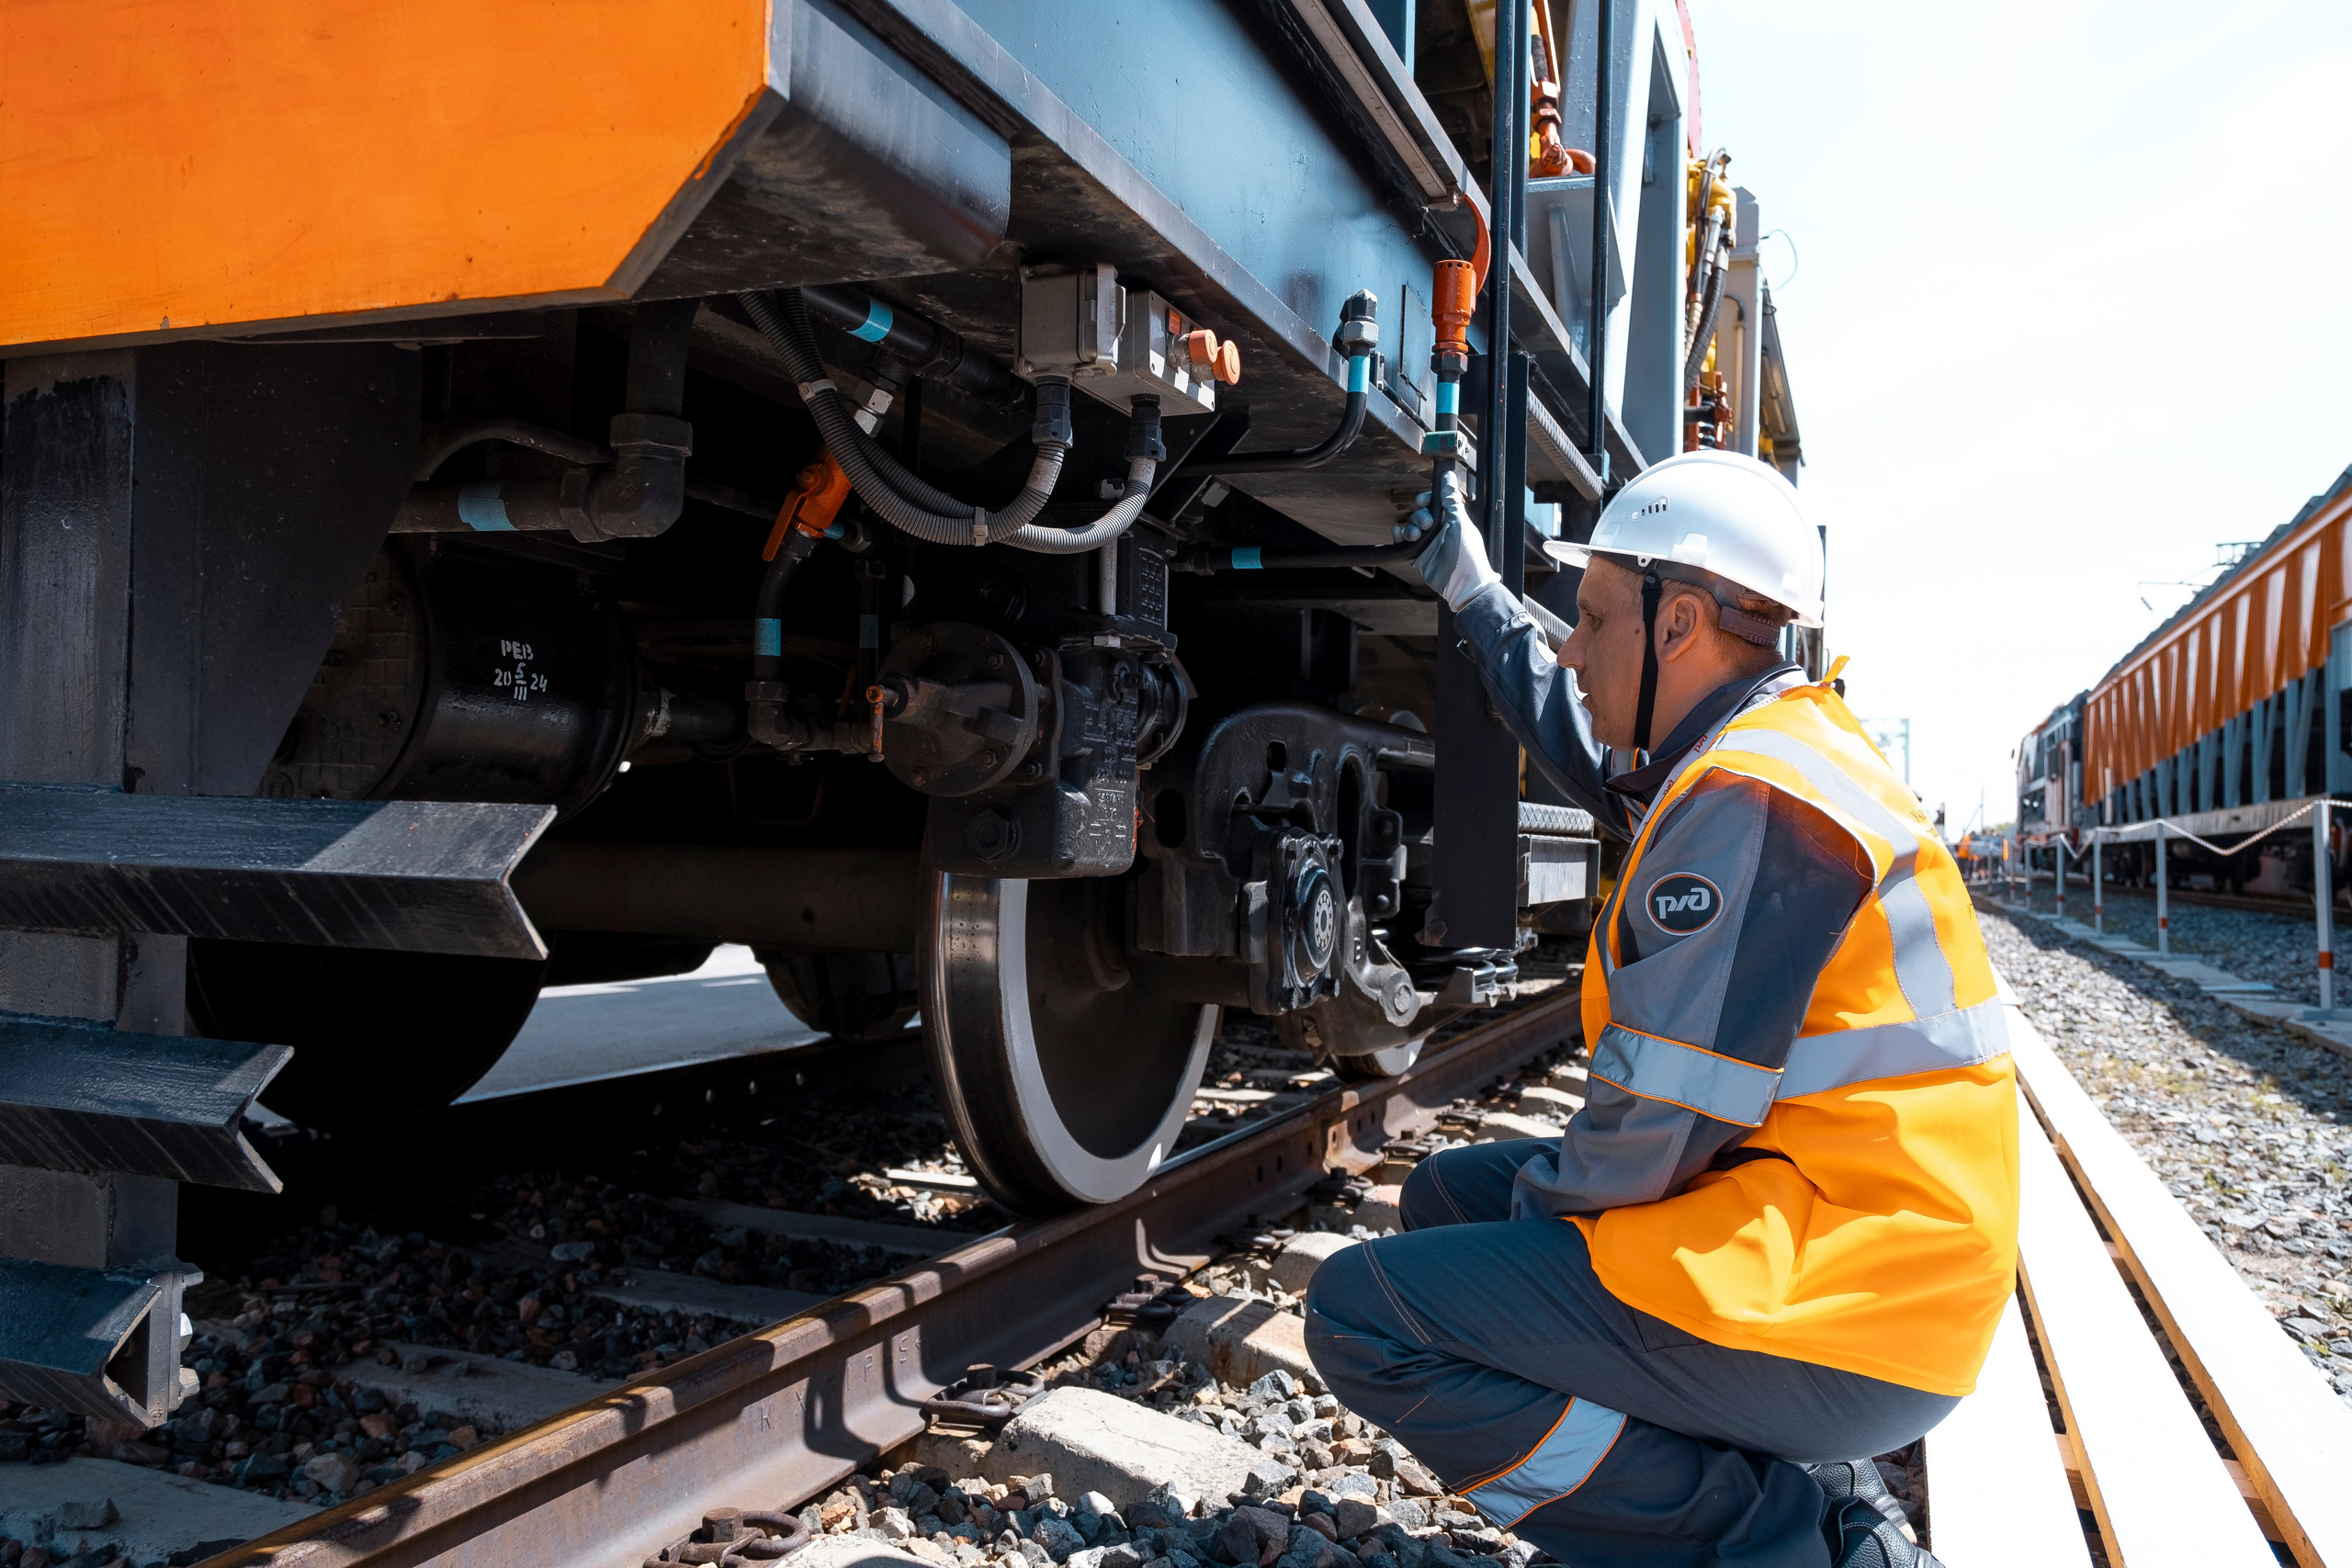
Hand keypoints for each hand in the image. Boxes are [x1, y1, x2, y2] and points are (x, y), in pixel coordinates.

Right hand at [1411, 473, 1500, 610]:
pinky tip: (1398, 534)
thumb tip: (1448, 477)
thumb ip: (1451, 500)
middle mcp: (1440, 530)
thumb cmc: (1467, 554)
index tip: (1423, 500)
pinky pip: (1404, 543)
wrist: (1463, 584)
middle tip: (1426, 525)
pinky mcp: (1419, 556)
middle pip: (1421, 514)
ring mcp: (1429, 543)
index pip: (1436, 503)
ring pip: (1412, 527)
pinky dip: (1399, 537)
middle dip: (1419, 516)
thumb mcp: (1460, 523)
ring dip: (1410, 528)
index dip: (1427, 500)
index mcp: (1452, 520)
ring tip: (1414, 536)